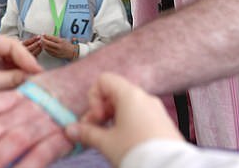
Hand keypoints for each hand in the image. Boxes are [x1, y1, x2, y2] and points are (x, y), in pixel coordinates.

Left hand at [0, 34, 42, 109]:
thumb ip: (13, 79)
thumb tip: (34, 77)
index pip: (13, 44)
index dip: (27, 58)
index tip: (38, 71)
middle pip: (15, 52)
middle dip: (26, 65)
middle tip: (38, 78)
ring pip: (13, 61)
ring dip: (22, 72)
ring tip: (31, 83)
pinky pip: (8, 69)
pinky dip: (15, 77)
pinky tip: (22, 85)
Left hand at [0, 85, 72, 166]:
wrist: (90, 81)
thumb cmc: (56, 92)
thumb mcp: (24, 95)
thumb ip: (3, 109)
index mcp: (9, 95)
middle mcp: (21, 107)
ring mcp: (39, 121)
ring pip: (8, 143)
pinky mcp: (58, 136)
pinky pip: (39, 155)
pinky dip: (24, 167)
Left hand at [40, 34, 79, 59]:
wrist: (72, 52)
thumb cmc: (67, 44)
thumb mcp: (63, 39)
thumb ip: (55, 38)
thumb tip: (47, 36)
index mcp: (61, 41)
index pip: (51, 38)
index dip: (46, 36)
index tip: (43, 34)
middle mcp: (58, 47)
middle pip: (47, 43)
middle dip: (43, 40)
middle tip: (41, 38)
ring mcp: (56, 52)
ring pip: (47, 48)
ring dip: (43, 45)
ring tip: (41, 42)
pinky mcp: (55, 55)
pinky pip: (48, 52)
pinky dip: (45, 49)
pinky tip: (44, 46)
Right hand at [66, 73, 181, 166]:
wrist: (168, 167)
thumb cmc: (137, 151)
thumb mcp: (106, 143)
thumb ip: (87, 133)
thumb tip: (71, 130)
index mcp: (130, 95)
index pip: (104, 80)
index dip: (93, 98)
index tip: (96, 119)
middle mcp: (144, 97)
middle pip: (115, 93)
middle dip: (101, 111)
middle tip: (95, 132)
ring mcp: (156, 109)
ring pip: (128, 106)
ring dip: (113, 119)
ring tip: (109, 141)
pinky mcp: (162, 122)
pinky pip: (140, 116)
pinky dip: (128, 124)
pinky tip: (126, 144)